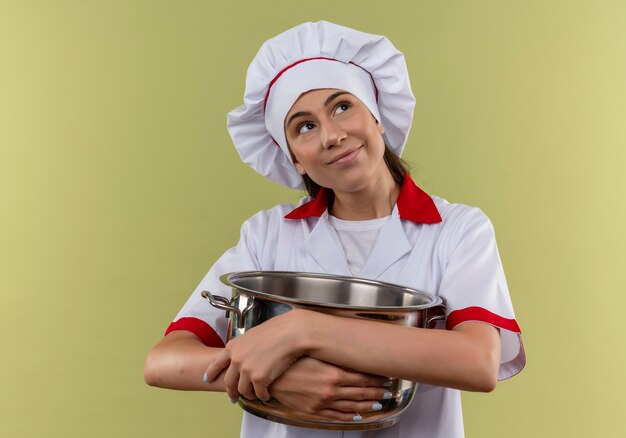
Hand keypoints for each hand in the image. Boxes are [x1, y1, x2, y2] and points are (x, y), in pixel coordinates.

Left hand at [204, 309, 312, 401]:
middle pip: (229, 382)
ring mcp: (246, 369)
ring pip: (243, 390)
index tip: (208, 378)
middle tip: (234, 397)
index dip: (211, 372)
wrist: (291, 332)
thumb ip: (245, 346)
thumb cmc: (277, 331)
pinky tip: (266, 394)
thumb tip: (245, 354)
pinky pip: (258, 393)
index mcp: (233, 346)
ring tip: (255, 395)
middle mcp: (236, 359)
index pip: (216, 363)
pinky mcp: (259, 378)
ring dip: (249, 395)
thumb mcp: (253, 335)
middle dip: (231, 391)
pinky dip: (262, 396)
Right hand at [269, 357, 389, 421]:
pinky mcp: (315, 411)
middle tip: (387, 390)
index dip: (376, 378)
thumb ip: (334, 357)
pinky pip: (337, 416)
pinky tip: (357, 415)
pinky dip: (349, 416)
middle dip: (376, 391)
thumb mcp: (315, 354)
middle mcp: (331, 390)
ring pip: (352, 406)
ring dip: (368, 404)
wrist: (271, 378)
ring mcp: (324, 402)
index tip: (385, 376)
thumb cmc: (290, 363)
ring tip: (379, 403)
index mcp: (333, 374)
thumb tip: (351, 356)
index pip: (362, 377)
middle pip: (361, 392)